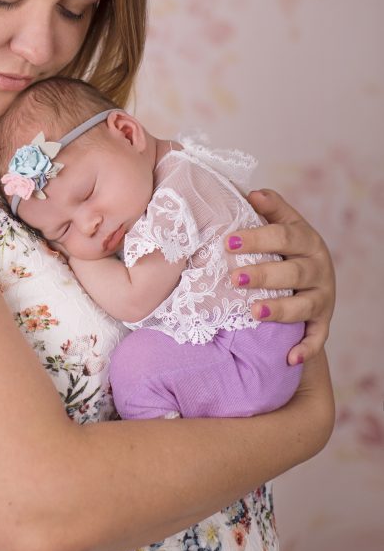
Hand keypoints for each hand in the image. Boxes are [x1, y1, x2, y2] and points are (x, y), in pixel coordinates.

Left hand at [226, 188, 335, 365]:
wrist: (312, 277)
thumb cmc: (286, 248)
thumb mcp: (282, 224)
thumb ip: (270, 209)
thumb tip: (251, 193)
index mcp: (306, 240)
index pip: (282, 237)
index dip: (256, 238)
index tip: (227, 242)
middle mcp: (318, 268)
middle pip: (292, 272)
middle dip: (263, 275)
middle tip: (235, 278)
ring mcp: (322, 297)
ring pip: (304, 306)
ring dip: (280, 310)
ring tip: (254, 312)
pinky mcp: (323, 322)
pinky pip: (317, 338)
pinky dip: (306, 349)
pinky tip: (289, 357)